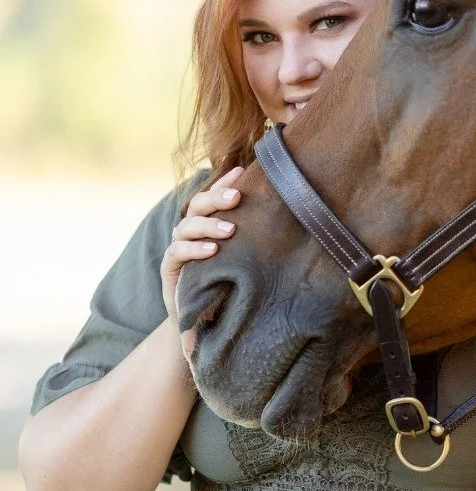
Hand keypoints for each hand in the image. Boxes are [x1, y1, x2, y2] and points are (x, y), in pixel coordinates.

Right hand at [160, 167, 242, 353]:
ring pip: (187, 225)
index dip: (224, 182)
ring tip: (230, 229)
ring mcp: (178, 247)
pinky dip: (194, 249)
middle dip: (216, 198)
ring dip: (209, 225)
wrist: (204, 319)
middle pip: (198, 205)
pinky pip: (177, 252)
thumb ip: (254, 237)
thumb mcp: (245, 257)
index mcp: (208, 223)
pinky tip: (212, 251)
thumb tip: (290, 215)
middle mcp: (191, 231)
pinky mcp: (170, 268)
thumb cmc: (230, 282)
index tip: (242, 170)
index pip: (213, 196)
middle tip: (237, 197)